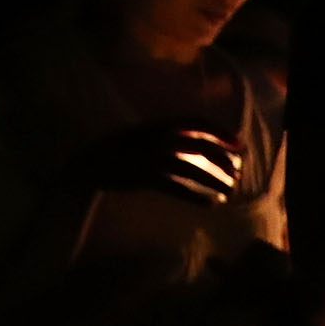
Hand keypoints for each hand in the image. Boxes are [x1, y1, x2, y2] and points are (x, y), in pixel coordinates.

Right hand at [78, 124, 244, 202]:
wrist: (85, 165)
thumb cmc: (117, 152)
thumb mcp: (143, 135)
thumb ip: (167, 137)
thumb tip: (199, 144)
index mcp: (156, 124)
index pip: (196, 122)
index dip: (221, 132)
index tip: (239, 144)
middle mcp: (155, 137)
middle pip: (199, 146)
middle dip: (223, 159)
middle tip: (237, 172)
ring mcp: (148, 157)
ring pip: (191, 168)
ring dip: (214, 180)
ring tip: (229, 191)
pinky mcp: (143, 177)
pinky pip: (177, 188)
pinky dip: (196, 197)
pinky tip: (211, 204)